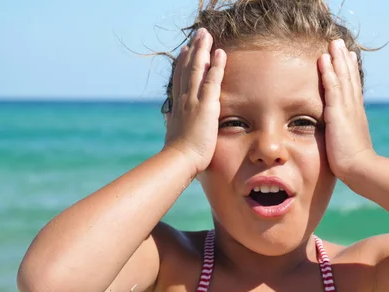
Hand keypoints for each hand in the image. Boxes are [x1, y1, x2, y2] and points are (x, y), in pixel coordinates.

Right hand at [164, 28, 226, 174]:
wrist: (179, 160)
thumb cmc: (178, 155)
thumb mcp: (173, 135)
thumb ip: (172, 124)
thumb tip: (167, 121)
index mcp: (178, 107)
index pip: (180, 80)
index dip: (182, 64)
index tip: (184, 51)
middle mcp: (184, 99)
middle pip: (187, 68)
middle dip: (193, 50)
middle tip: (197, 35)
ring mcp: (194, 100)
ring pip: (198, 68)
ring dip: (202, 49)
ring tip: (206, 34)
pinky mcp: (206, 104)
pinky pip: (212, 79)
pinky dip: (216, 65)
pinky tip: (220, 52)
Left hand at [318, 39, 375, 181]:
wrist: (360, 169)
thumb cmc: (353, 165)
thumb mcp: (347, 146)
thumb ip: (343, 137)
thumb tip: (338, 140)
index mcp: (355, 115)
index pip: (352, 89)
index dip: (350, 72)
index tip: (349, 57)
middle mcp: (354, 108)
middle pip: (349, 78)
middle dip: (344, 59)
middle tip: (340, 43)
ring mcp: (347, 109)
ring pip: (342, 77)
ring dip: (337, 59)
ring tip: (333, 43)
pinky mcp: (338, 112)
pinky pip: (332, 87)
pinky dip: (328, 72)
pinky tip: (324, 59)